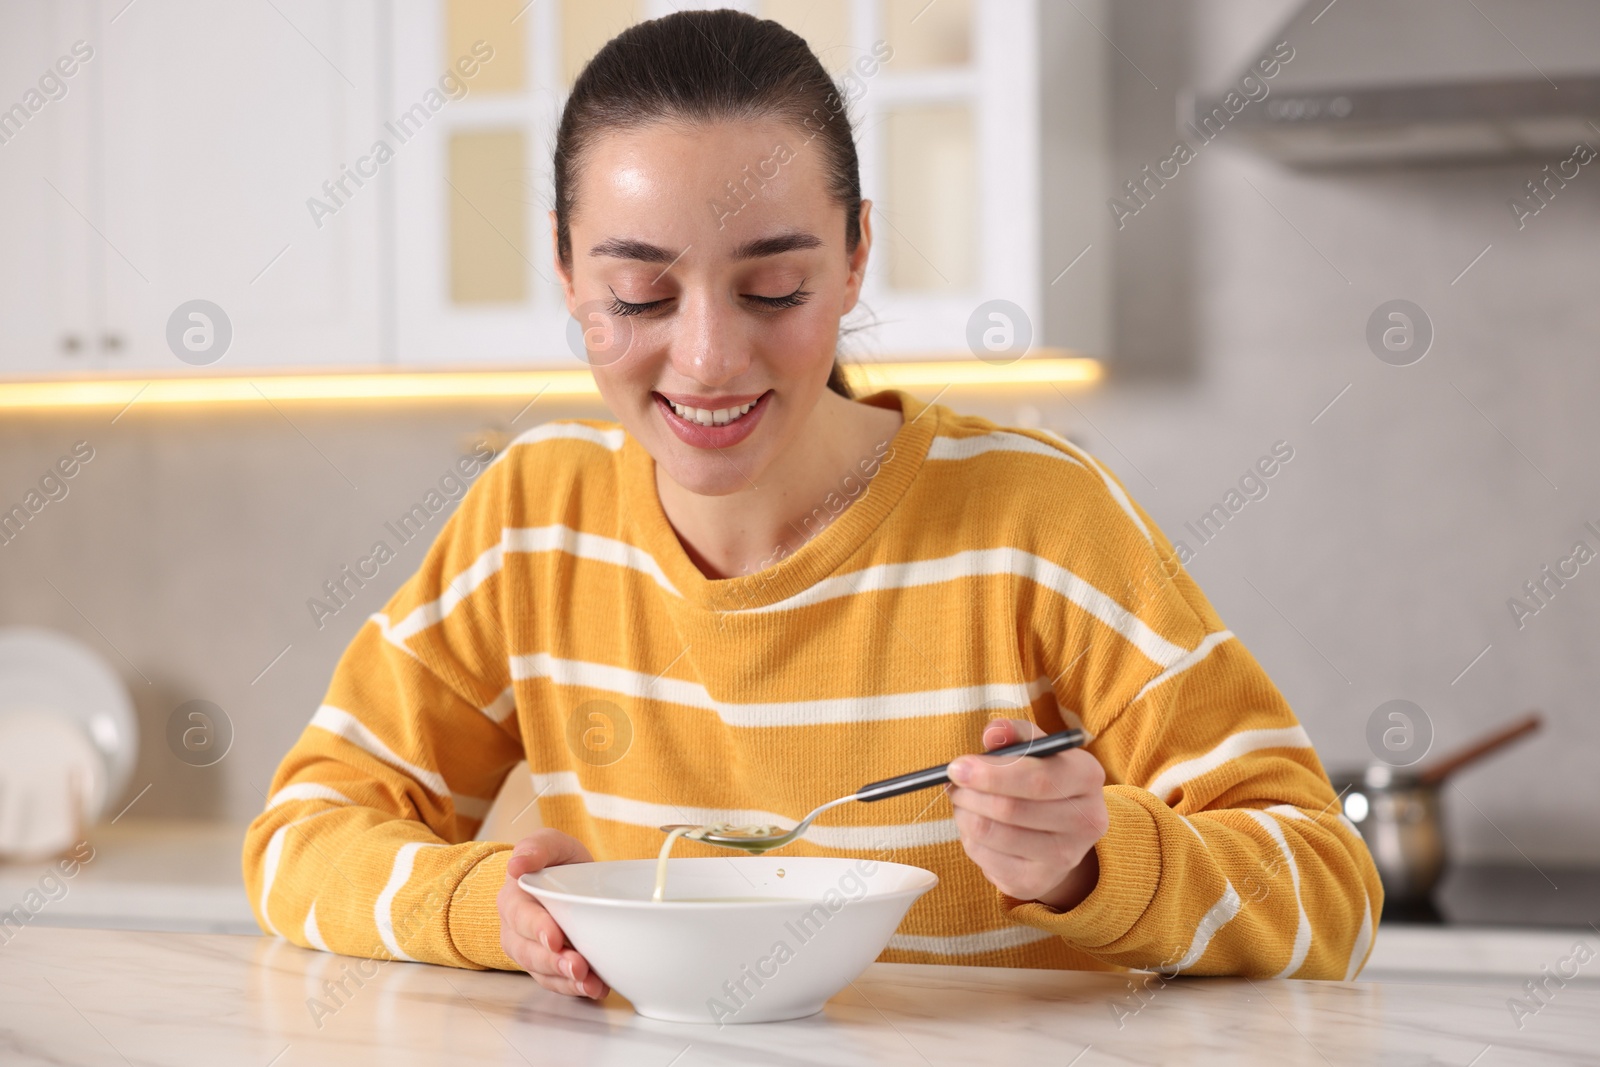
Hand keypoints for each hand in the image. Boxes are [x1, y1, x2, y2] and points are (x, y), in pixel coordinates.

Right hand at [497, 829, 608, 999]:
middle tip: (577, 966)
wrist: (570, 879)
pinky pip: (557, 983)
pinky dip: (576, 989)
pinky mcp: (549, 967)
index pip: (520, 916)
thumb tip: (516, 864)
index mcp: (513, 899)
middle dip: (552, 961)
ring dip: (565, 981)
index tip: (554, 937)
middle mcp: (516, 930)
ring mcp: (532, 951)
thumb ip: (536, 848)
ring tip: (589, 984)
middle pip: (528, 952)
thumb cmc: (555, 861)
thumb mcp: (550, 844)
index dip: (536, 928)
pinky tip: (595, 988)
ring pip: (542, 972)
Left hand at [946, 718, 1107, 910]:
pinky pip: (985, 857)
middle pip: (1010, 809)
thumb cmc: (1040, 778)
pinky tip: (974, 825)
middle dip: (970, 793)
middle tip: (951, 783)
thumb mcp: (1033, 748)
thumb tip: (993, 733)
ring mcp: (1064, 857)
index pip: (1036, 779)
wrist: (1058, 832)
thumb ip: (1013, 734)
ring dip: (964, 813)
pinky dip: (968, 837)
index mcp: (1087, 776)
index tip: (956, 766)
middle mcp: (1086, 820)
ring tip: (961, 800)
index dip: (990, 774)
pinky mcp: (1036, 882)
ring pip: (992, 833)